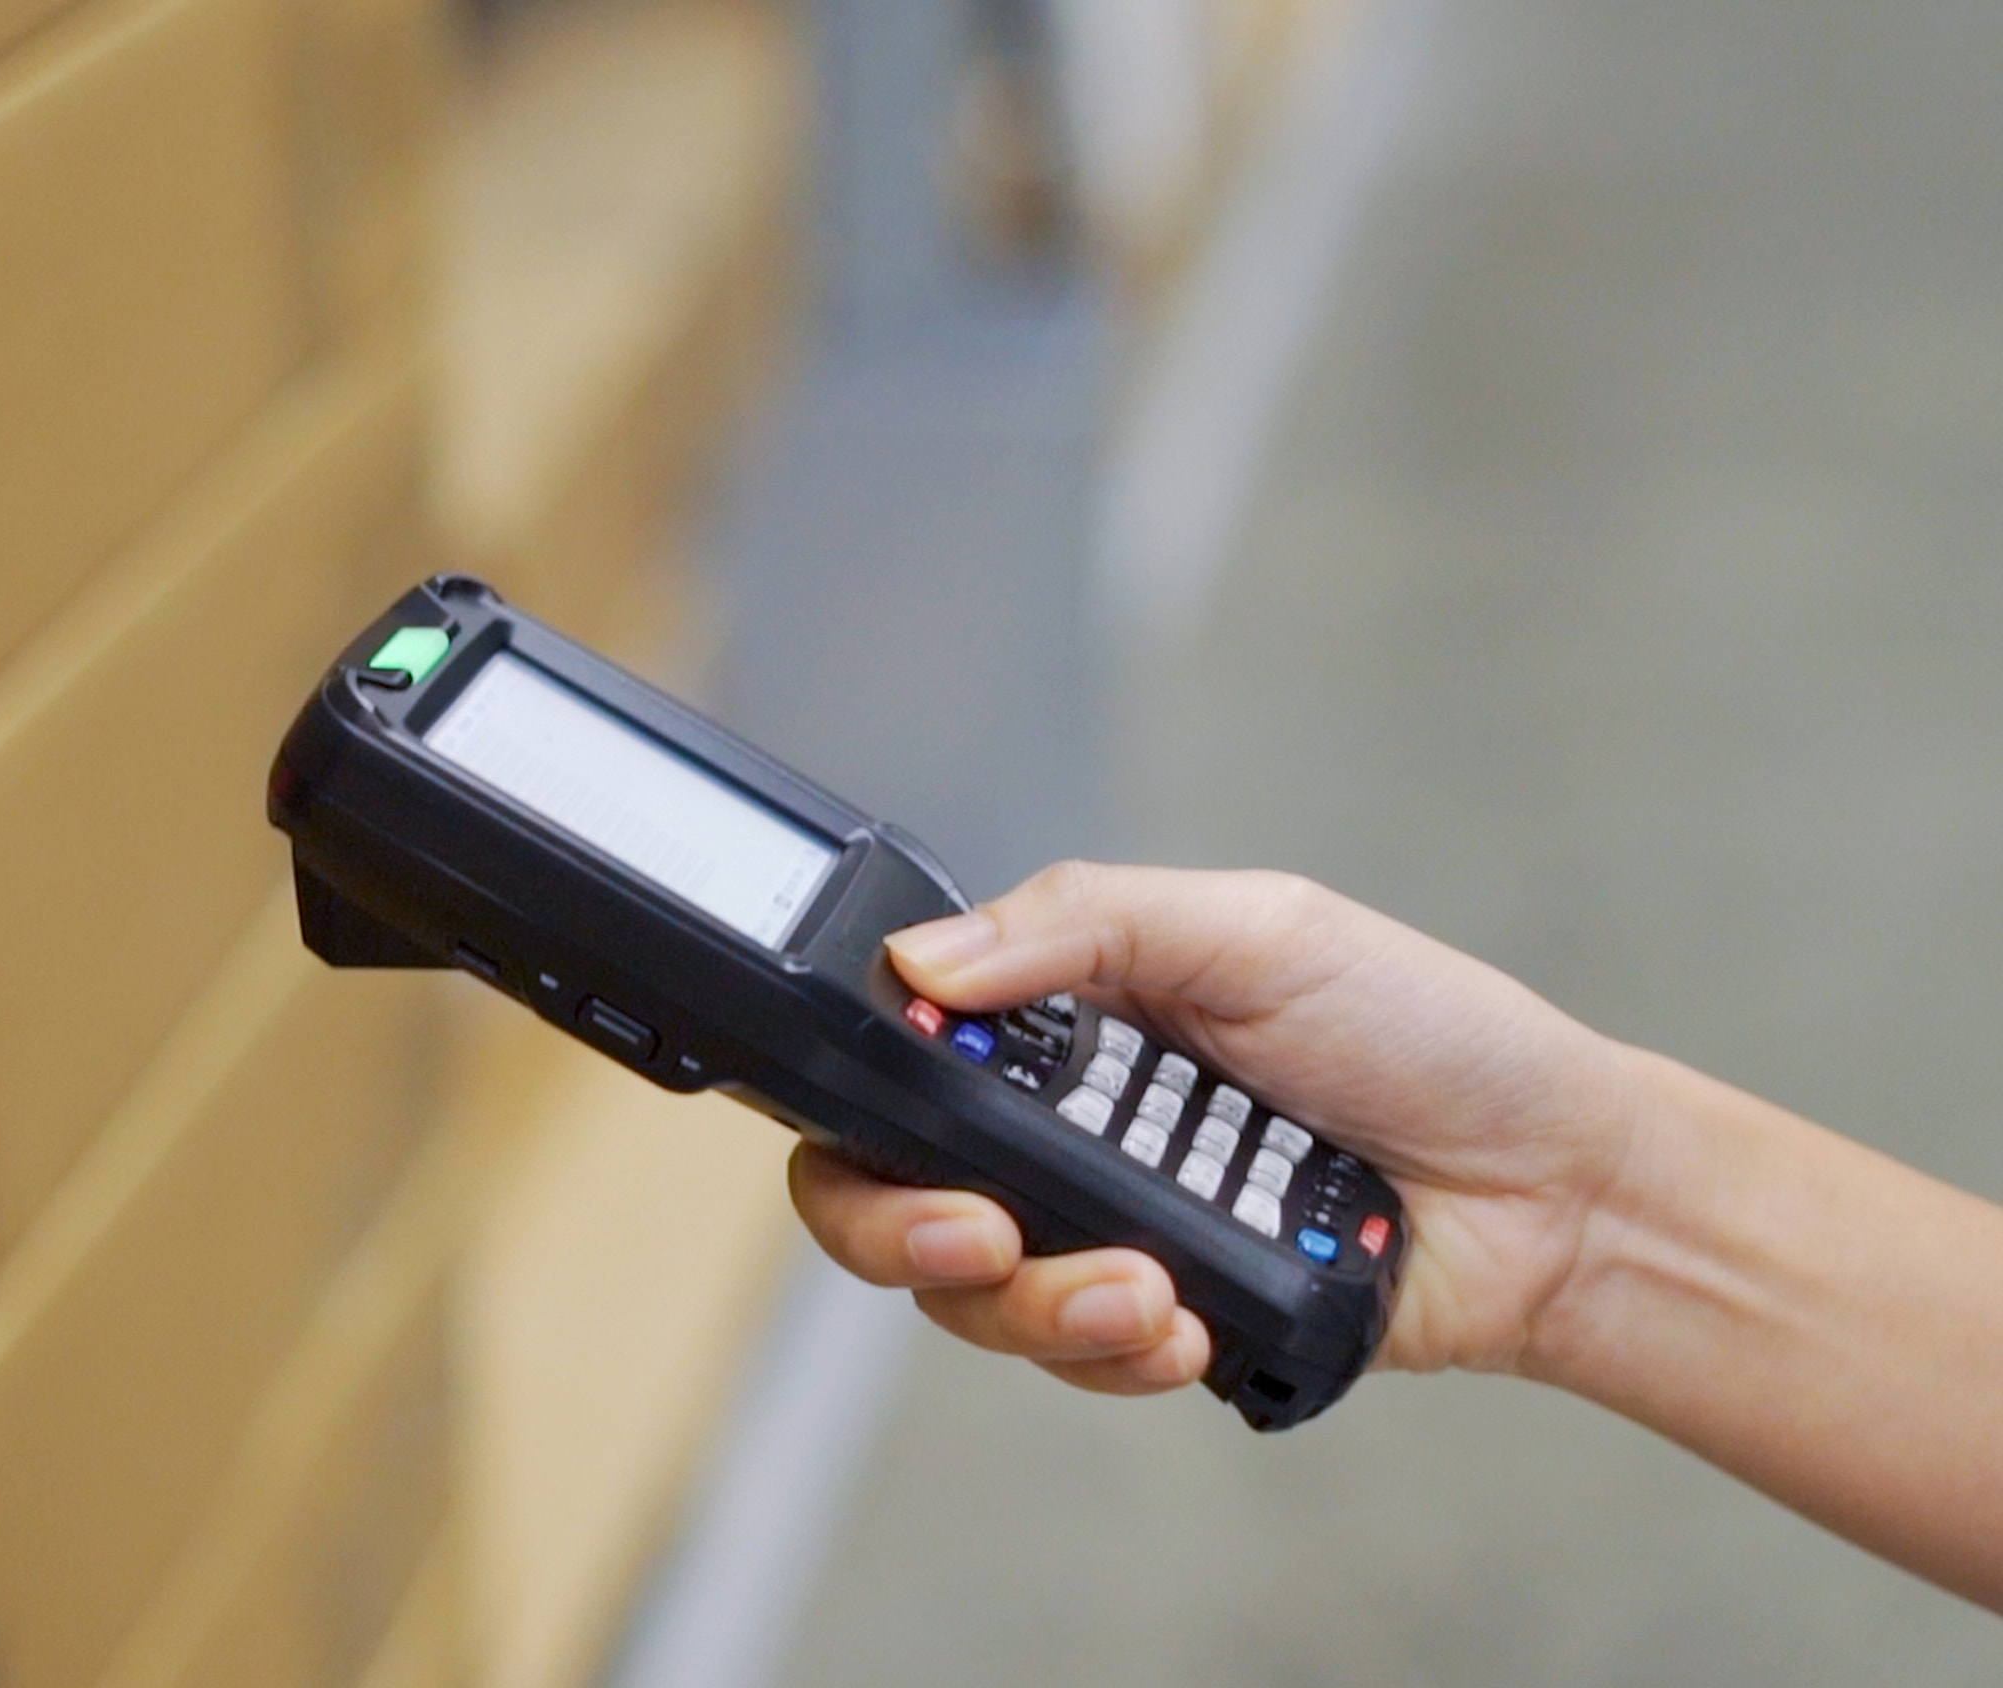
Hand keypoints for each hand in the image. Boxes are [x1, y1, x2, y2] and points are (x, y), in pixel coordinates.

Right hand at [789, 861, 1645, 1391]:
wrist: (1557, 1186)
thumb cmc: (1429, 1033)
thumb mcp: (1256, 928)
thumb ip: (1082, 923)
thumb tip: (924, 956)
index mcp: (1063, 1020)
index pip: (894, 1060)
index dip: (856, 1105)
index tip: (891, 1123)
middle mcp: (1061, 1128)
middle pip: (888, 1198)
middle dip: (905, 1230)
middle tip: (981, 1232)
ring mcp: (1106, 1231)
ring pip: (977, 1299)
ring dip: (1039, 1304)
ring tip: (1146, 1291)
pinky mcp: (1164, 1324)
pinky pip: (1079, 1364)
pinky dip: (1116, 1353)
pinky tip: (1183, 1328)